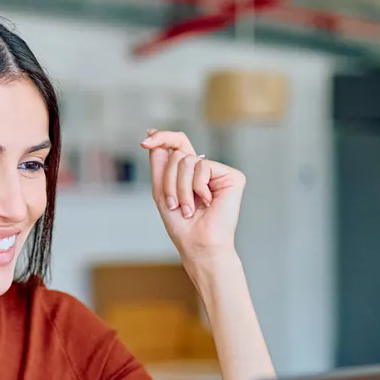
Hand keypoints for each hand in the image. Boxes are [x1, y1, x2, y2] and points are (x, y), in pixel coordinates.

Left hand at [140, 129, 245, 262]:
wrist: (198, 245)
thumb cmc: (181, 225)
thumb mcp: (162, 192)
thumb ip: (159, 165)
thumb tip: (153, 135)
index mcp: (190, 173)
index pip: (178, 145)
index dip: (162, 138)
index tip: (146, 141)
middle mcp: (206, 169)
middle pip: (178, 154)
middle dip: (169, 181)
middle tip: (175, 204)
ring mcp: (220, 172)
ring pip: (187, 161)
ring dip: (181, 188)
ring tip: (188, 208)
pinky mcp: (232, 176)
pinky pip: (203, 167)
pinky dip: (197, 187)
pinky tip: (206, 202)